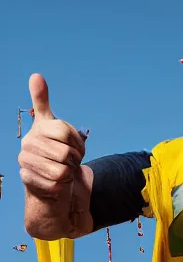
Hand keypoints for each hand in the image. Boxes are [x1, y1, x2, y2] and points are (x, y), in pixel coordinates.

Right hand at [18, 74, 85, 198]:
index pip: (65, 132)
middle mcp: (27, 145)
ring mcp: (26, 163)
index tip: (73, 145)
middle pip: (64, 153)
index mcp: (37, 129)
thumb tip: (35, 76)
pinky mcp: (28, 181)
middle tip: (69, 161)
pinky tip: (56, 182)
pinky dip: (62, 185)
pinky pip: (57, 184)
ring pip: (61, 170)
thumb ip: (43, 101)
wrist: (48, 179)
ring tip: (63, 170)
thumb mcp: (54, 126)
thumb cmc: (55, 152)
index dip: (77, 142)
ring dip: (69, 173)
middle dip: (74, 159)